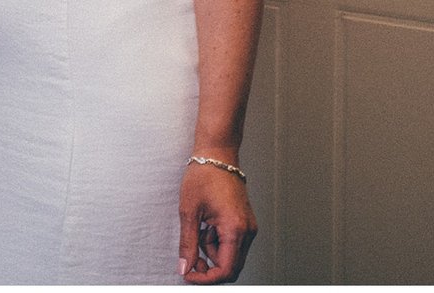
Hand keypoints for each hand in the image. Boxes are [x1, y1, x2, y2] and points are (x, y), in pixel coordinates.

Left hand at [178, 160, 256, 282]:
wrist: (217, 155)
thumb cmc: (204, 175)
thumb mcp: (189, 211)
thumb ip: (188, 243)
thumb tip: (185, 267)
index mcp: (235, 229)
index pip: (226, 270)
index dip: (206, 278)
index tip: (189, 276)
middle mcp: (247, 231)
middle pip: (232, 267)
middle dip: (209, 268)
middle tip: (190, 259)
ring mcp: (248, 227)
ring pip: (231, 257)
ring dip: (211, 253)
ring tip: (197, 230)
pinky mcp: (245, 224)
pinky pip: (232, 244)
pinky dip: (216, 243)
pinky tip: (205, 226)